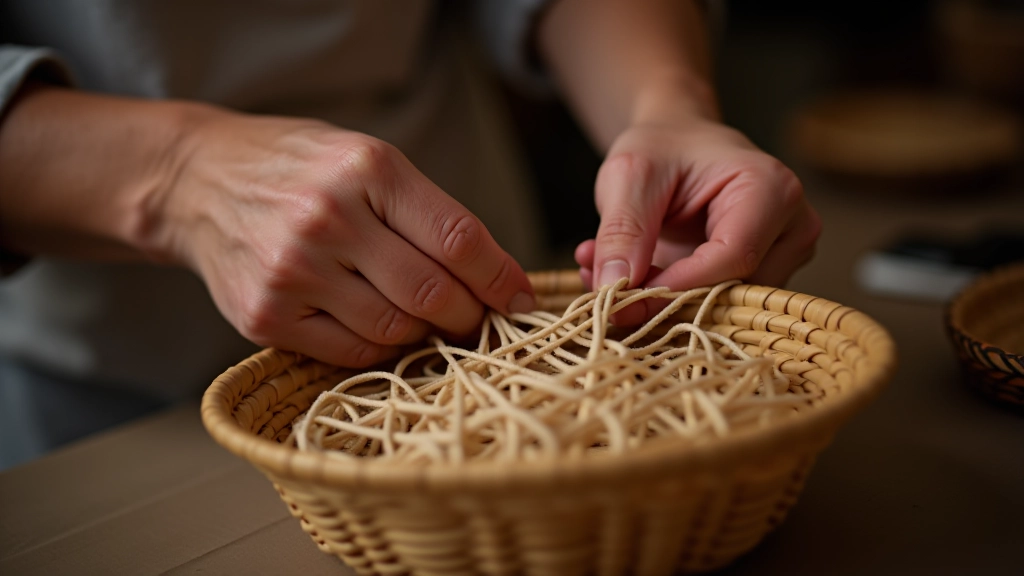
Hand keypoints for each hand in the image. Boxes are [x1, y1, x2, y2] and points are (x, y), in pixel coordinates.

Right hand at [152, 111, 534, 366]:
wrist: (198, 181)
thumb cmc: (300, 169)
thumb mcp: (368, 161)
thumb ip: (428, 214)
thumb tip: (497, 279)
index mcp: (367, 169)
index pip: (458, 238)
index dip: (501, 279)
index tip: (521, 301)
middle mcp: (328, 218)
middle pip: (432, 294)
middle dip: (470, 317)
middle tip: (477, 321)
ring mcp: (292, 271)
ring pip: (394, 332)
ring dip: (424, 335)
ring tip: (424, 320)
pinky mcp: (264, 316)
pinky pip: (350, 353)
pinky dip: (379, 349)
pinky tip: (380, 327)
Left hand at [575, 116, 820, 321]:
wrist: (677, 144)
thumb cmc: (662, 148)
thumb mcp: (629, 175)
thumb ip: (622, 230)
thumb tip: (614, 289)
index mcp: (772, 189)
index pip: (735, 257)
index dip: (678, 285)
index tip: (624, 295)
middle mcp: (793, 228)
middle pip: (735, 291)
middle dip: (666, 298)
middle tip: (605, 289)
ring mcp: (785, 257)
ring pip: (725, 307)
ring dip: (663, 302)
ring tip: (612, 274)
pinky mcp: (765, 278)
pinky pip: (719, 306)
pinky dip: (670, 299)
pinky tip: (633, 277)